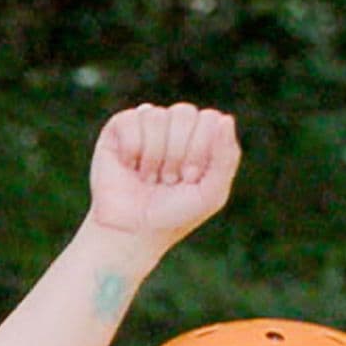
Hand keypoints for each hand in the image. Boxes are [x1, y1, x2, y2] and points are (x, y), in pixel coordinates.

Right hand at [85, 102, 238, 252]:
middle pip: (184, 113)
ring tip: (149, 177)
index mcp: (201, 134)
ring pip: (157, 116)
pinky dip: (132, 150)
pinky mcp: (119, 128)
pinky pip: (131, 121)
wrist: (132, 232)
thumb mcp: (211, 193)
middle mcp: (175, 125)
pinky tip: (130, 167)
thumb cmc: (174, 214)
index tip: (189, 178)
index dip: (200, 149)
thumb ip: (226, 158)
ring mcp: (147, 124)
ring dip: (153, 156)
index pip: (210, 118)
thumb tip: (226, 119)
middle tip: (169, 180)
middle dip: (177, 153)